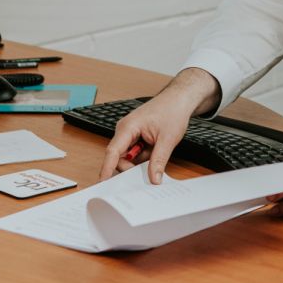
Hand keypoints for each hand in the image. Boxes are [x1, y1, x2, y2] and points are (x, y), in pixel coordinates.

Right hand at [98, 68, 219, 182]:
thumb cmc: (172, 110)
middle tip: (148, 172)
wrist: (179, 99)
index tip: (103, 183)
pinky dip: (144, 157)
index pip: (112, 151)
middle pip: (119, 158)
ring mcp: (130, 133)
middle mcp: (125, 130)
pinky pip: (135, 153)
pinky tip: (154, 152)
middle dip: (132, 167)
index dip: (107, 168)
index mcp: (128, 127)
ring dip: (140, 162)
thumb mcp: (168, 139)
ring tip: (155, 154)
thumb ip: (159, 160)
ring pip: (128, 157)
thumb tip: (154, 179)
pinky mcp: (136, 137)